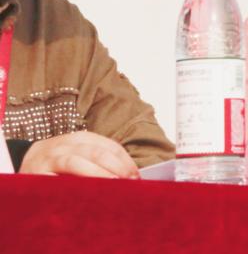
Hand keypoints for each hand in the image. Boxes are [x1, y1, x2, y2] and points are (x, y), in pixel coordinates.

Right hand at [19, 131, 138, 178]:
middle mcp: (66, 145)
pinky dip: (70, 186)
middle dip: (116, 168)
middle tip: (128, 182)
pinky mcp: (36, 175)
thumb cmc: (60, 160)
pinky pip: (54, 180)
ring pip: (76, 163)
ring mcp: (50, 159)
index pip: (110, 146)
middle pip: (96, 153)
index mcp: (81, 138)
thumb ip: (99, 159)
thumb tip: (128, 175)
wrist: (26, 160)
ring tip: (112, 185)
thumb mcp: (80, 152)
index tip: (136, 175)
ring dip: (96, 175)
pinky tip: (83, 195)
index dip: (125, 161)